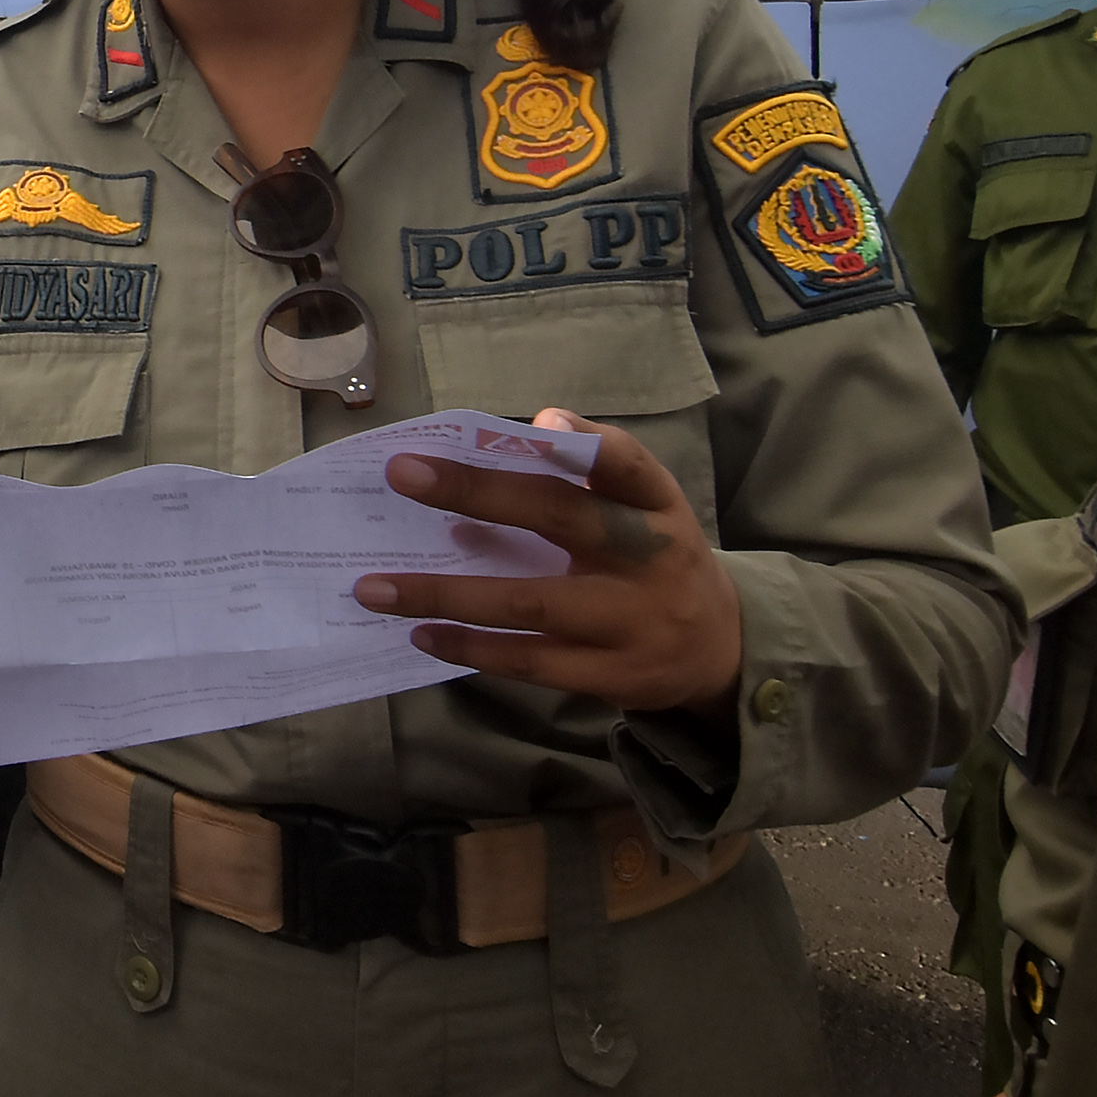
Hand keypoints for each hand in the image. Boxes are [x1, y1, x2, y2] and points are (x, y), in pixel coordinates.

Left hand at [365, 409, 743, 714]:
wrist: (720, 652)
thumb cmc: (654, 562)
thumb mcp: (641, 514)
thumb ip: (582, 484)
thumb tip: (491, 450)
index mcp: (657, 505)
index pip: (630, 465)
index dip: (591, 442)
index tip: (541, 419)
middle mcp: (650, 558)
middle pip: (562, 518)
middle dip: (477, 492)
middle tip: (403, 473)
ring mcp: (631, 622)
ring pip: (530, 603)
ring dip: (446, 593)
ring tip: (376, 586)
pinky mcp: (612, 676)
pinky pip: (531, 662)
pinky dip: (472, 646)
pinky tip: (421, 633)